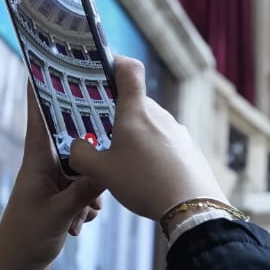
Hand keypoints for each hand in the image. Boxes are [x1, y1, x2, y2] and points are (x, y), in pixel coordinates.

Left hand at [0, 95, 103, 269]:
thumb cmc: (26, 239)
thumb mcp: (60, 214)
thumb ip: (84, 190)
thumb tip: (107, 167)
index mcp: (36, 162)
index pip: (38, 117)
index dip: (41, 90)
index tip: (46, 63)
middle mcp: (43, 167)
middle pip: (70, 139)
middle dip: (88, 145)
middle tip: (106, 137)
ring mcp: (50, 184)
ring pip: (81, 168)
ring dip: (89, 187)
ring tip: (86, 210)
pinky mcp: (58, 200)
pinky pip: (80, 190)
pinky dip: (85, 204)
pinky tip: (82, 221)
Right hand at [64, 57, 226, 221]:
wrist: (193, 207)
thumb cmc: (144, 184)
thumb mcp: (102, 173)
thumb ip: (81, 156)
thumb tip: (75, 147)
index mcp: (135, 112)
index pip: (129, 69)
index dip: (115, 62)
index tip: (103, 68)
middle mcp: (159, 115)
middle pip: (136, 103)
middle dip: (118, 115)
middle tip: (102, 134)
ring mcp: (178, 131)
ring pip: (150, 125)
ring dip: (136, 137)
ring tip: (125, 163)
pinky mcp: (189, 149)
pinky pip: (165, 143)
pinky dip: (153, 153)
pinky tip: (148, 176)